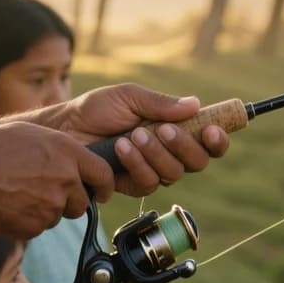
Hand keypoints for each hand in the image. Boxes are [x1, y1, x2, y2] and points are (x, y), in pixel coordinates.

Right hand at [0, 121, 113, 239]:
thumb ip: (59, 148)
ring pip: (58, 215)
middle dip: (69, 201)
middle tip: (44, 190)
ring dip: (45, 210)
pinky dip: (27, 221)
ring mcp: (50, 206)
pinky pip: (38, 227)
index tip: (102, 190)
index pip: (103, 174)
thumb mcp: (29, 134)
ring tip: (18, 193)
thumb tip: (75, 160)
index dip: (104, 184)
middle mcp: (65, 180)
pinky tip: (8, 206)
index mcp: (67, 153)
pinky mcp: (34, 228)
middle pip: (82, 202)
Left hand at [56, 84, 230, 195]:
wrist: (66, 128)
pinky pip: (148, 183)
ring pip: (173, 174)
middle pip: (198, 162)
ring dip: (155, 153)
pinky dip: (136, 163)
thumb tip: (195, 104)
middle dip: (183, 146)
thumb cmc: (97, 109)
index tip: (211, 131)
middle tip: (163, 130)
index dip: (217, 140)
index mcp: (174, 128)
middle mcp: (168, 152)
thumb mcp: (129, 97)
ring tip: (133, 135)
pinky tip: (121, 148)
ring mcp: (152, 170)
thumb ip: (161, 103)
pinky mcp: (133, 185)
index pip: (208, 141)